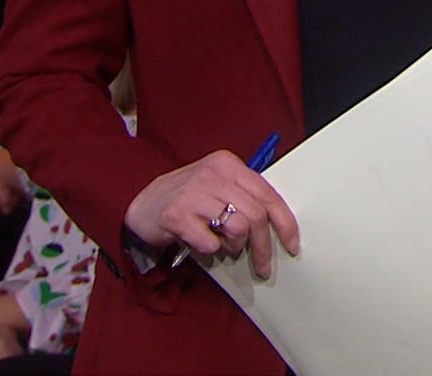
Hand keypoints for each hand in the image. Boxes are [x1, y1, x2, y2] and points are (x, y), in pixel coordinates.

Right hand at [125, 149, 299, 277]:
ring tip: (222, 245)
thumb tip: (278, 226)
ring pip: (238, 228)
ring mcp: (193, 193)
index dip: (285, 223)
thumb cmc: (186, 199)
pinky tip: (200, 242)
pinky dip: (210, 249)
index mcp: (228, 165)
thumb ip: (245, 198)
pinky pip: (210, 242)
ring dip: (234, 246)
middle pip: (256, 216)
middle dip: (263, 247)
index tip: (292, 245)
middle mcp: (213, 174)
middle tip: (262, 266)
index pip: (268, 194)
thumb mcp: (217, 187)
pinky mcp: (176, 214)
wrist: (139, 203)